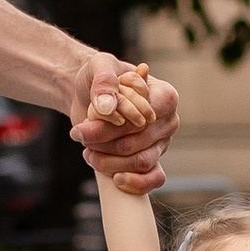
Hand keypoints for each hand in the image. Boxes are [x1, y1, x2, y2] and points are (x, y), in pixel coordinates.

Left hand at [74, 55, 177, 195]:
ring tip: (88, 153)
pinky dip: (136, 183)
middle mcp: (168, 121)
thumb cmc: (98, 78)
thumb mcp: (98, 67)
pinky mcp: (153, 160)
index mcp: (165, 96)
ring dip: (110, 163)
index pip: (142, 119)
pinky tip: (115, 179)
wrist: (91, 95)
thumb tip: (108, 107)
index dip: (113, 127)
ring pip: (142, 162)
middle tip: (80, 137)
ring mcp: (162, 143)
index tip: (84, 127)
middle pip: (139, 142)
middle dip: (104, 144)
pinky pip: (154, 179)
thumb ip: (104, 80)